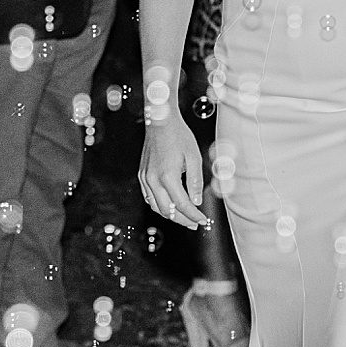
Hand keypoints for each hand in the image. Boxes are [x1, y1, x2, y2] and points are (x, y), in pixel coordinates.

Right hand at [138, 115, 208, 230]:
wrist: (160, 122)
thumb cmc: (180, 137)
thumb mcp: (194, 157)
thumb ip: (195, 182)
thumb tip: (197, 202)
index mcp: (167, 176)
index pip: (182, 205)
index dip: (194, 215)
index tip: (203, 221)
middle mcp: (153, 180)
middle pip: (167, 210)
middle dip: (183, 220)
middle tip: (195, 224)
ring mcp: (144, 178)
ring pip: (155, 207)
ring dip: (170, 215)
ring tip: (185, 218)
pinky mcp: (142, 175)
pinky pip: (149, 198)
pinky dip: (159, 206)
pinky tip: (169, 206)